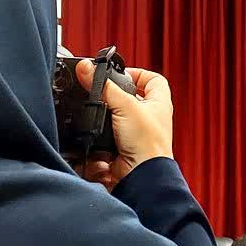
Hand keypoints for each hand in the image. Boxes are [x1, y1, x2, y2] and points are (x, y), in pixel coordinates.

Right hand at [75, 60, 173, 189]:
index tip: (121, 74)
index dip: (138, 73)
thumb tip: (86, 68)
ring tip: (98, 118)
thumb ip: (104, 86)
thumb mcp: (125, 106)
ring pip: (114, 120)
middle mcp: (150, 119)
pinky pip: (104, 140)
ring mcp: (136, 135)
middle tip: (102, 95)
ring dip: (103, 120)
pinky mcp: (122, 149)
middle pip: (131, 100)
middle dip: (114, 98)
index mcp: (159, 104)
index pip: (153, 80)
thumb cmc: (147, 144)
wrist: (141, 176)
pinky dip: (97, 139)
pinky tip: (95, 139)